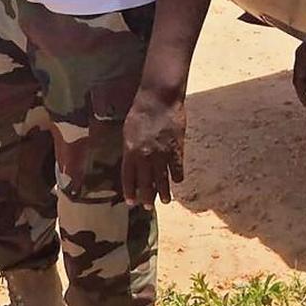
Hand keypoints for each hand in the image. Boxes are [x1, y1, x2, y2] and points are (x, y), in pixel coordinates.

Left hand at [122, 89, 185, 209]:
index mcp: (130, 152)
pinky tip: (177, 181)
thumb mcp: (128, 132)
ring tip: (165, 201)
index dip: (130, 191)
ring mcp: (161, 154)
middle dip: (147, 197)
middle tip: (148, 207)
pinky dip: (177, 176)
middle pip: (145, 183)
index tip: (131, 202)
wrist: (159, 98)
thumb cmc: (140, 112)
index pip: (128, 178)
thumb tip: (132, 164)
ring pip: (162, 180)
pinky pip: (177, 169)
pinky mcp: (176, 149)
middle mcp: (145, 157)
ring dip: (163, 193)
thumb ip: (129, 150)